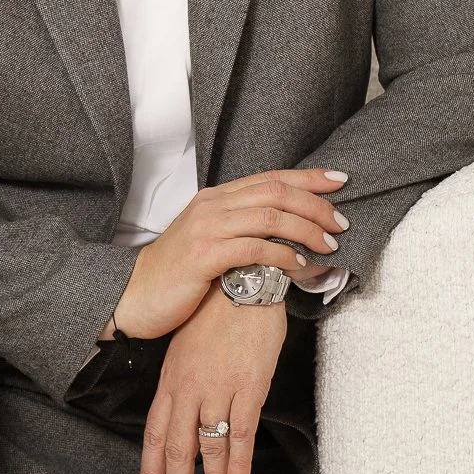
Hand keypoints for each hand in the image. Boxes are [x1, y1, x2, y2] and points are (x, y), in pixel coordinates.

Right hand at [104, 167, 348, 340]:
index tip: (339, 180)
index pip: (270, 178)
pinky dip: (282, 254)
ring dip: (305, 229)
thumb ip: (240, 227)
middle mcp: (212, 205)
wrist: (132, 295)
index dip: (308, 177)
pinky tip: (298, 265)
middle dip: (315, 205)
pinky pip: (254, 248)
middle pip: (275, 193)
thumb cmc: (176, 274)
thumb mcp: (209, 240)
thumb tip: (285, 229)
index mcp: (215, 197)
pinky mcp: (203, 255)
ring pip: (269, 217)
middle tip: (340, 222)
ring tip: (328, 244)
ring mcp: (206, 228)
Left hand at [138, 281, 287, 473]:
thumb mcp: (185, 345)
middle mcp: (189, 388)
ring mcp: (218, 388)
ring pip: (209, 447)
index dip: (150, 469)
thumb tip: (181, 412)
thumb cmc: (214, 312)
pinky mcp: (248, 387)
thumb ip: (182, 381)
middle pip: (176, 448)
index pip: (154, 433)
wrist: (242, 281)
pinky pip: (242, 433)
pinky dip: (239, 463)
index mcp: (171, 378)